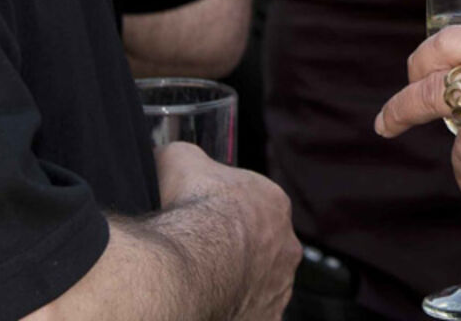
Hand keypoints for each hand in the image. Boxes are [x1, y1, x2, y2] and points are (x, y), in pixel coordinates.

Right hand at [156, 143, 299, 320]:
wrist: (190, 263)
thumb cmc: (190, 210)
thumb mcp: (181, 159)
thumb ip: (187, 156)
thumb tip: (173, 155)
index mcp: (274, 203)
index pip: (254, 204)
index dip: (227, 210)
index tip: (205, 217)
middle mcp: (287, 246)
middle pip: (263, 244)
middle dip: (239, 247)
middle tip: (206, 252)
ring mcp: (280, 285)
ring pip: (261, 281)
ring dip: (239, 279)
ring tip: (207, 279)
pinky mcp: (268, 317)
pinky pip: (253, 311)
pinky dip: (237, 307)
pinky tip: (213, 301)